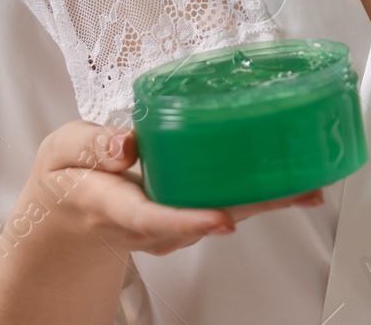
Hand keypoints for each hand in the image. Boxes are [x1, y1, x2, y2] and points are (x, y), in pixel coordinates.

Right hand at [14, 122, 325, 260]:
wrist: (66, 217)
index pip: (151, 218)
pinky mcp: (184, 221)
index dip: (188, 219)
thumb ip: (91, 146)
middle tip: (301, 192)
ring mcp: (169, 229)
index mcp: (111, 205)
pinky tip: (290, 184)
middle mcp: (148, 225)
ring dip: (266, 203)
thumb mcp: (62, 153)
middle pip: (206, 220)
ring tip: (308, 186)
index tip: (221, 220)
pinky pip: (224, 210)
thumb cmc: (68, 179)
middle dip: (255, 208)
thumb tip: (125, 142)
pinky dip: (257, 197)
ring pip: (222, 217)